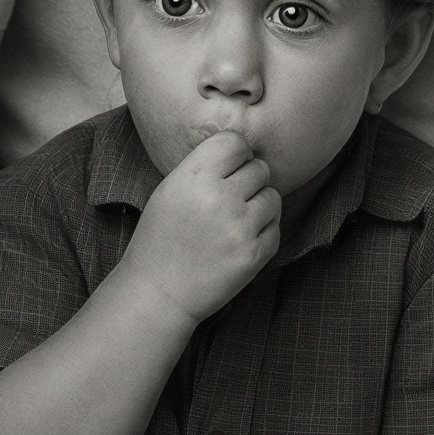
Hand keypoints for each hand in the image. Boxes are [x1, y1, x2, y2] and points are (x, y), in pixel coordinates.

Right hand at [116, 129, 279, 327]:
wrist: (157, 293)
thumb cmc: (160, 239)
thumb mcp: (170, 190)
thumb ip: (205, 167)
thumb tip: (244, 150)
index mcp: (194, 177)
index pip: (236, 141)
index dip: (236, 154)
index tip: (229, 169)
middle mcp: (220, 198)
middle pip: (259, 169)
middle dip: (249, 182)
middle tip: (230, 200)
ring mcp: (240, 228)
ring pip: (273, 197)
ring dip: (259, 206)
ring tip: (235, 221)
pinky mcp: (254, 255)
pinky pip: (276, 228)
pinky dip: (263, 232)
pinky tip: (240, 240)